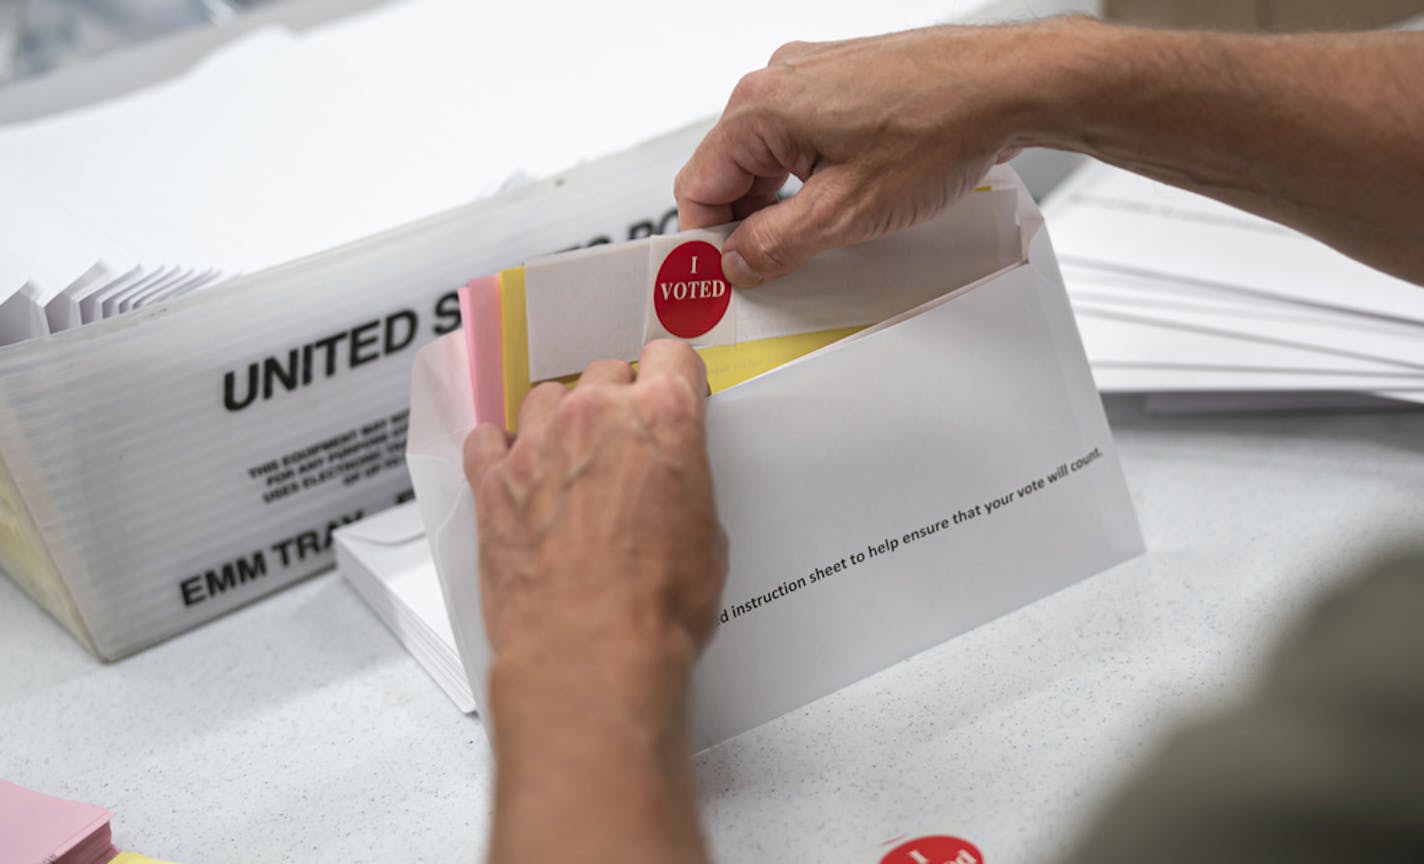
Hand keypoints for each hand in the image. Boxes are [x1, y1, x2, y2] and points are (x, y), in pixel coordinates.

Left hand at [467, 339, 721, 863]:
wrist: (591, 652)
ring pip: (546, 397)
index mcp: (663, 417)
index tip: (672, 390)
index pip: (671, 355)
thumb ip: (684, 485)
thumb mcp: (708, 536)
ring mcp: (537, 444)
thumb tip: (670, 489)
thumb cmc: (656, 605)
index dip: (675, 376)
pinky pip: (486, 438)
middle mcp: (595, 416)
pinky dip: (501, 450)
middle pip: (605, 372)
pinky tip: (516, 474)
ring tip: (570, 460)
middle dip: (618, 401)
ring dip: (561, 420)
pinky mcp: (491, 481)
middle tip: (625, 443)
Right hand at [675, 20, 1075, 286]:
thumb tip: (738, 260)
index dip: (705, 241)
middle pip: (731, 171)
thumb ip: (776, 244)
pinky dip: (812, 177)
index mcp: (760, 106)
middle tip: (772, 268)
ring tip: (823, 235)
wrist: (1008, 87)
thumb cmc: (941, 127)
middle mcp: (779, 81)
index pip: (697, 185)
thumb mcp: (845, 213)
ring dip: (783, 203)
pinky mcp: (843, 82)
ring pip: (769, 158)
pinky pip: (804, 139)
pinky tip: (845, 201)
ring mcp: (812, 77)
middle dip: (748, 224)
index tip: (719, 276)